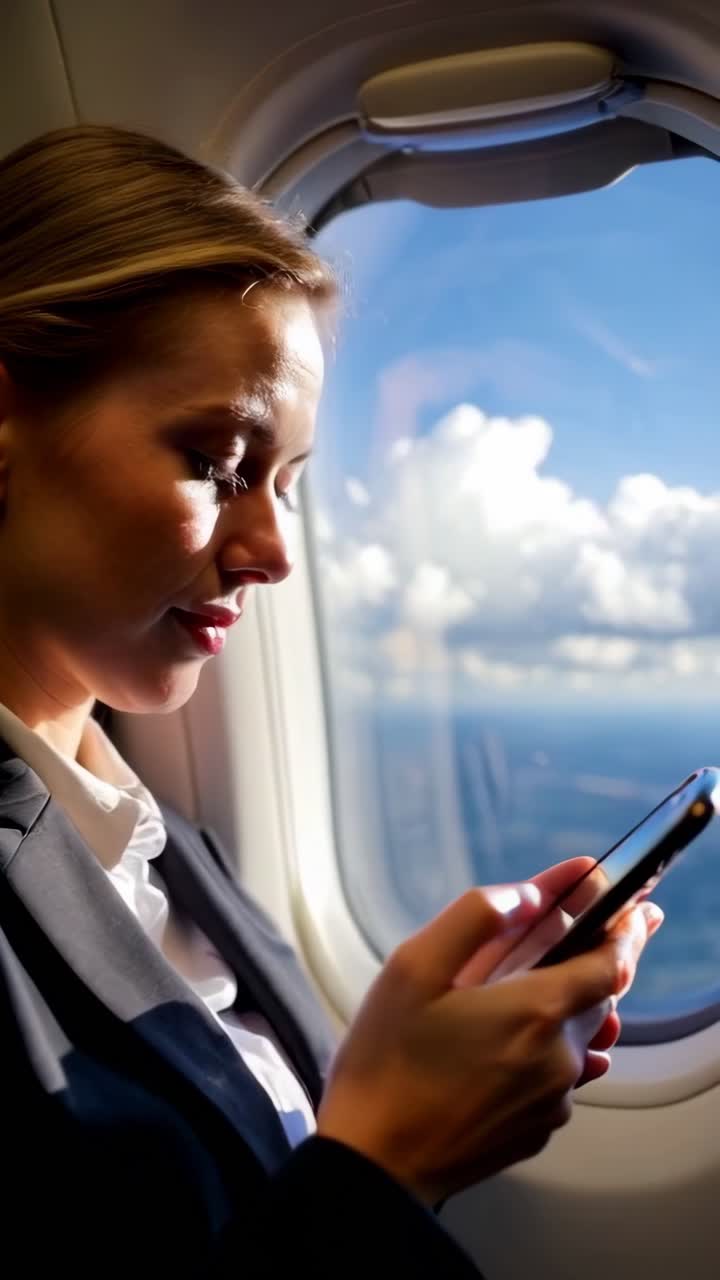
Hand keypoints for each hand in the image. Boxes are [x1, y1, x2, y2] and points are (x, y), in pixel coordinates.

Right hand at [317, 881, 653, 1205]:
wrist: (374, 1161)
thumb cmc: (387, 1061)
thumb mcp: (414, 966)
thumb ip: (476, 917)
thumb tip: (527, 895)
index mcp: (536, 1011)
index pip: (614, 962)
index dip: (626, 930)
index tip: (630, 906)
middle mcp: (558, 1058)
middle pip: (597, 997)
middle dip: (585, 960)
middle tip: (559, 934)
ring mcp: (552, 1101)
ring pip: (575, 1035)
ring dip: (560, 1006)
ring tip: (518, 991)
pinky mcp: (538, 1129)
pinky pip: (557, 1075)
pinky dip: (543, 1048)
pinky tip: (500, 1042)